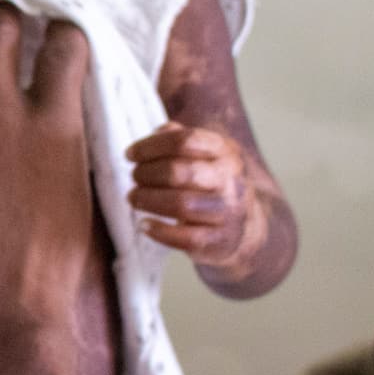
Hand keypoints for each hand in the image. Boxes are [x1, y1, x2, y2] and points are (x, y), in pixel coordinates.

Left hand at [125, 124, 262, 273]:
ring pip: (183, 204)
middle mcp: (231, 180)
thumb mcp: (203, 154)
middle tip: (135, 177)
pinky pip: (187, 238)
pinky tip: (145, 225)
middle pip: (181, 172)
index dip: (151, 147)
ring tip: (134, 198)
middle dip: (148, 174)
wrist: (242, 227)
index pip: (185, 141)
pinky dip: (160, 231)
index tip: (130, 154)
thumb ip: (178, 138)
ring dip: (149, 200)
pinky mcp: (220, 241)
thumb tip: (156, 133)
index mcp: (226, 152)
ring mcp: (229, 212)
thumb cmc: (210, 183)